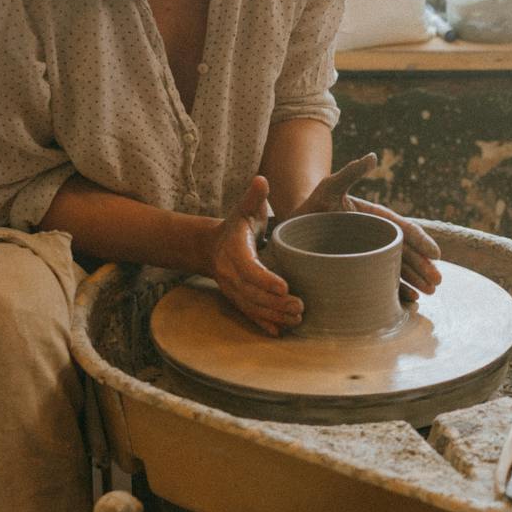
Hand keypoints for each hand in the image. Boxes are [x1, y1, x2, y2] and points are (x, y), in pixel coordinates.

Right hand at [206, 176, 302, 334]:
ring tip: (297, 318)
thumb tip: (262, 180)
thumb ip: (254, 197)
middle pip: (252, 293)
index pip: (249, 269)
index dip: (265, 280)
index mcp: (234, 251)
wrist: (211, 247)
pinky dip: (264, 324)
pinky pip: (249, 314)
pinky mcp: (236, 299)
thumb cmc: (237, 225)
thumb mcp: (244, 208)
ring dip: (274, 315)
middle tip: (300, 306)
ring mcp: (232, 289)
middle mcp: (230, 273)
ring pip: (252, 307)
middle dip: (275, 303)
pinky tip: (280, 332)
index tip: (284, 287)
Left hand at [293, 153, 442, 297]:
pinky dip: (397, 291)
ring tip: (428, 294)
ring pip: (399, 268)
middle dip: (424, 268)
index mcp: (377, 217)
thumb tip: (373, 156)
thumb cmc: (313, 203)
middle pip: (407, 252)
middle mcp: (377, 236)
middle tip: (437, 282)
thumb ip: (351, 172)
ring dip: (415, 281)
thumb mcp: (330, 186)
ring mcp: (369, 253)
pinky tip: (409, 300)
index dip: (422, 241)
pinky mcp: (360, 268)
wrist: (296, 223)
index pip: (404, 230)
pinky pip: (383, 280)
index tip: (436, 254)